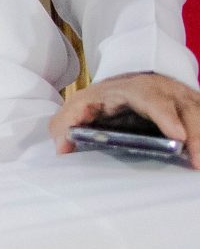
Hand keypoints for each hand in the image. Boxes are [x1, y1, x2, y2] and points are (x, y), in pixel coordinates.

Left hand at [51, 72, 199, 154]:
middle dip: (197, 134)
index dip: (166, 116)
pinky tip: (199, 158)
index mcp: (134, 90)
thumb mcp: (81, 105)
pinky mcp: (195, 111)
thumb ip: (67, 123)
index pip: (153, 99)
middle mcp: (165, 91)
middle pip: (188, 108)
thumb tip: (62, 148)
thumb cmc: (104, 99)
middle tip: (197, 162)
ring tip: (199, 165)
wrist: (128, 83)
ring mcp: (184, 100)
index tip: (178, 136)